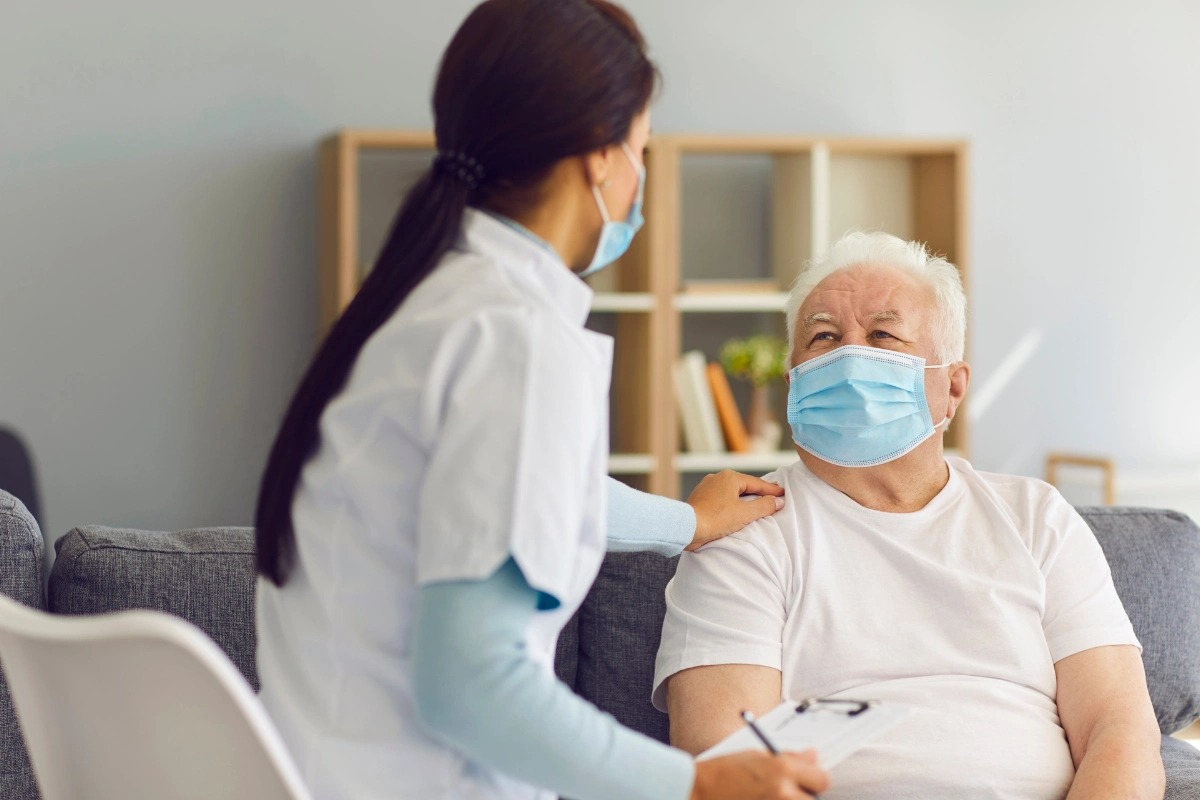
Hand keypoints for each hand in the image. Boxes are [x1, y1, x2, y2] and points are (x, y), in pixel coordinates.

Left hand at [685, 471, 784, 550]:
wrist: (686, 527)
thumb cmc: (714, 519)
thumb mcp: (744, 513)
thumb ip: (764, 506)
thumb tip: (777, 501)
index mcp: (729, 478)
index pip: (757, 483)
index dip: (772, 490)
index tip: (783, 493)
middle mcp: (717, 478)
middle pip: (744, 486)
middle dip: (758, 492)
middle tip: (772, 496)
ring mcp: (706, 487)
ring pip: (731, 492)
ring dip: (744, 498)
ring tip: (755, 504)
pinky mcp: (700, 498)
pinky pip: (721, 499)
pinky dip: (731, 503)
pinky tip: (734, 511)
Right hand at [690, 750, 829, 799]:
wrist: (695, 794)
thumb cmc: (721, 774)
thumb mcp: (756, 756)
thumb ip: (790, 759)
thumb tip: (814, 756)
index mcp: (782, 770)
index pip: (822, 779)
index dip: (813, 780)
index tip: (805, 782)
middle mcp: (783, 793)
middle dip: (803, 796)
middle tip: (784, 793)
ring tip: (768, 799)